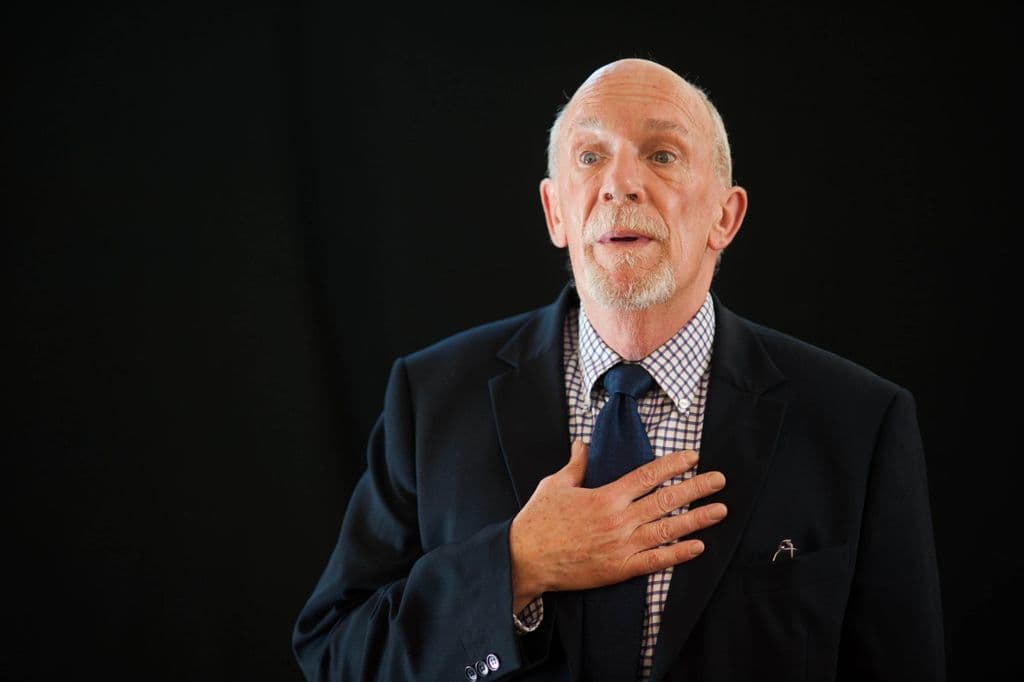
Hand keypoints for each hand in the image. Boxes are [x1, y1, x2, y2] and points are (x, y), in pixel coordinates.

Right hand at [508, 440, 726, 611]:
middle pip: (666, 500)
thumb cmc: (538, 521)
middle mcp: (619, 519)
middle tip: (719, 480)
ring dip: (697, 520)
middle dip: (696, 488)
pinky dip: (678, 554)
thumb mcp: (555, 485)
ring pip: (668, 530)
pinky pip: (655, 561)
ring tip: (719, 510)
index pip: (648, 475)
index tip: (693, 457)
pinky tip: (697, 547)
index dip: (674, 464)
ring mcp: (622, 546)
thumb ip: (575, 465)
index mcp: (606, 496)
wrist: (525, 559)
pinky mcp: (619, 568)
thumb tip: (582, 444)